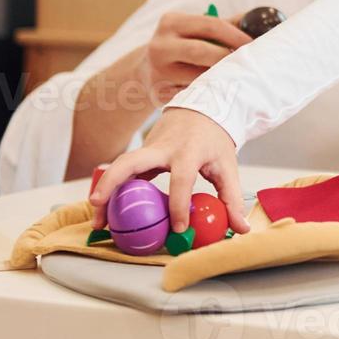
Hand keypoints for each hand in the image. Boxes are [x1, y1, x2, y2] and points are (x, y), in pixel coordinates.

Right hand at [88, 107, 251, 233]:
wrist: (203, 109)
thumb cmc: (214, 140)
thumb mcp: (228, 166)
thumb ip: (232, 198)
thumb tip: (240, 229)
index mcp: (188, 150)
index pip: (181, 178)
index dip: (179, 204)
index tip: (178, 228)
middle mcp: (163, 147)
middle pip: (131, 161)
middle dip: (113, 182)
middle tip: (99, 207)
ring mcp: (148, 148)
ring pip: (120, 165)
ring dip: (105, 190)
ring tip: (98, 221)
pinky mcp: (142, 153)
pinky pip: (124, 170)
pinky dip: (112, 189)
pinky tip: (106, 212)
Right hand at [139, 12, 252, 104]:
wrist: (144, 72)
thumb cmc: (182, 47)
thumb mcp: (194, 30)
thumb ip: (224, 24)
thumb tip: (257, 19)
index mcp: (170, 22)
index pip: (210, 25)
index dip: (235, 35)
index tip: (254, 44)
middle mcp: (159, 45)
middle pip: (201, 51)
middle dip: (227, 58)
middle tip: (246, 64)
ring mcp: (156, 71)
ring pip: (196, 77)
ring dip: (219, 79)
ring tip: (235, 78)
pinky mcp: (158, 93)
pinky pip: (191, 94)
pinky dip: (207, 94)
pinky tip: (218, 93)